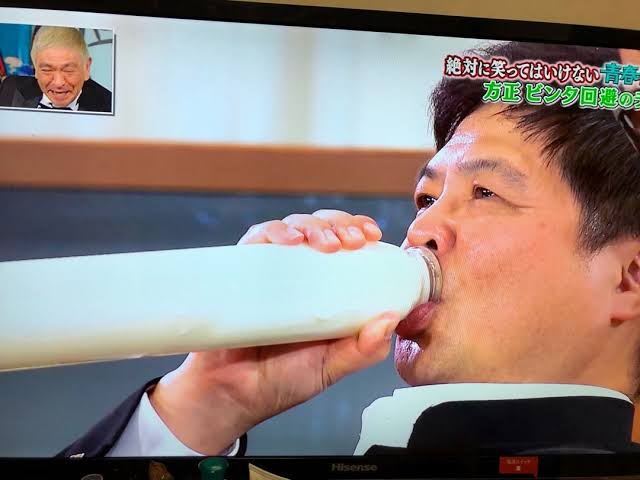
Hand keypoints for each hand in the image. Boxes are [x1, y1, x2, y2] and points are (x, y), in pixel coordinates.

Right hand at [149, 210, 401, 454]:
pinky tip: (290, 241)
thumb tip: (390, 320)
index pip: (346, 247)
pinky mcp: (242, 271)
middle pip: (321, 228)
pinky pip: (257, 240)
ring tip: (323, 243)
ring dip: (312, 226)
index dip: (359, 231)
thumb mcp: (331, 367)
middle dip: (339, 224)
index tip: (372, 235)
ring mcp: (270, 270)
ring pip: (293, 227)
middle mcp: (299, 274)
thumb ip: (362, 350)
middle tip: (351, 240)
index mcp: (326, 290)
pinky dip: (275, 232)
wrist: (229, 396)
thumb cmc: (280, 381)